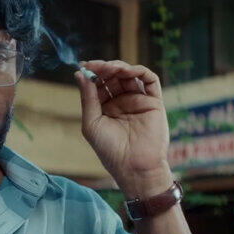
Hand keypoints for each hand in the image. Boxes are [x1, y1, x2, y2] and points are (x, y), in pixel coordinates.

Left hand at [73, 60, 172, 195]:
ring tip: (110, 68)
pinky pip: (150, 80)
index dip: (92, 73)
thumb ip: (88, 97)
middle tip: (96, 66)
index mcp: (106, 108)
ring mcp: (138, 101)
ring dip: (119, 67)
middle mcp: (123, 102)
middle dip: (104, 68)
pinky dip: (139, 71)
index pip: (100, 84)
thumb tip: (79, 74)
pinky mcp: (154, 102)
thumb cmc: (110, 150)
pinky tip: (127, 71)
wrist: (134, 167)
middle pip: (114, 76)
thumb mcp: (92, 122)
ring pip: (130, 75)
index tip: (84, 66)